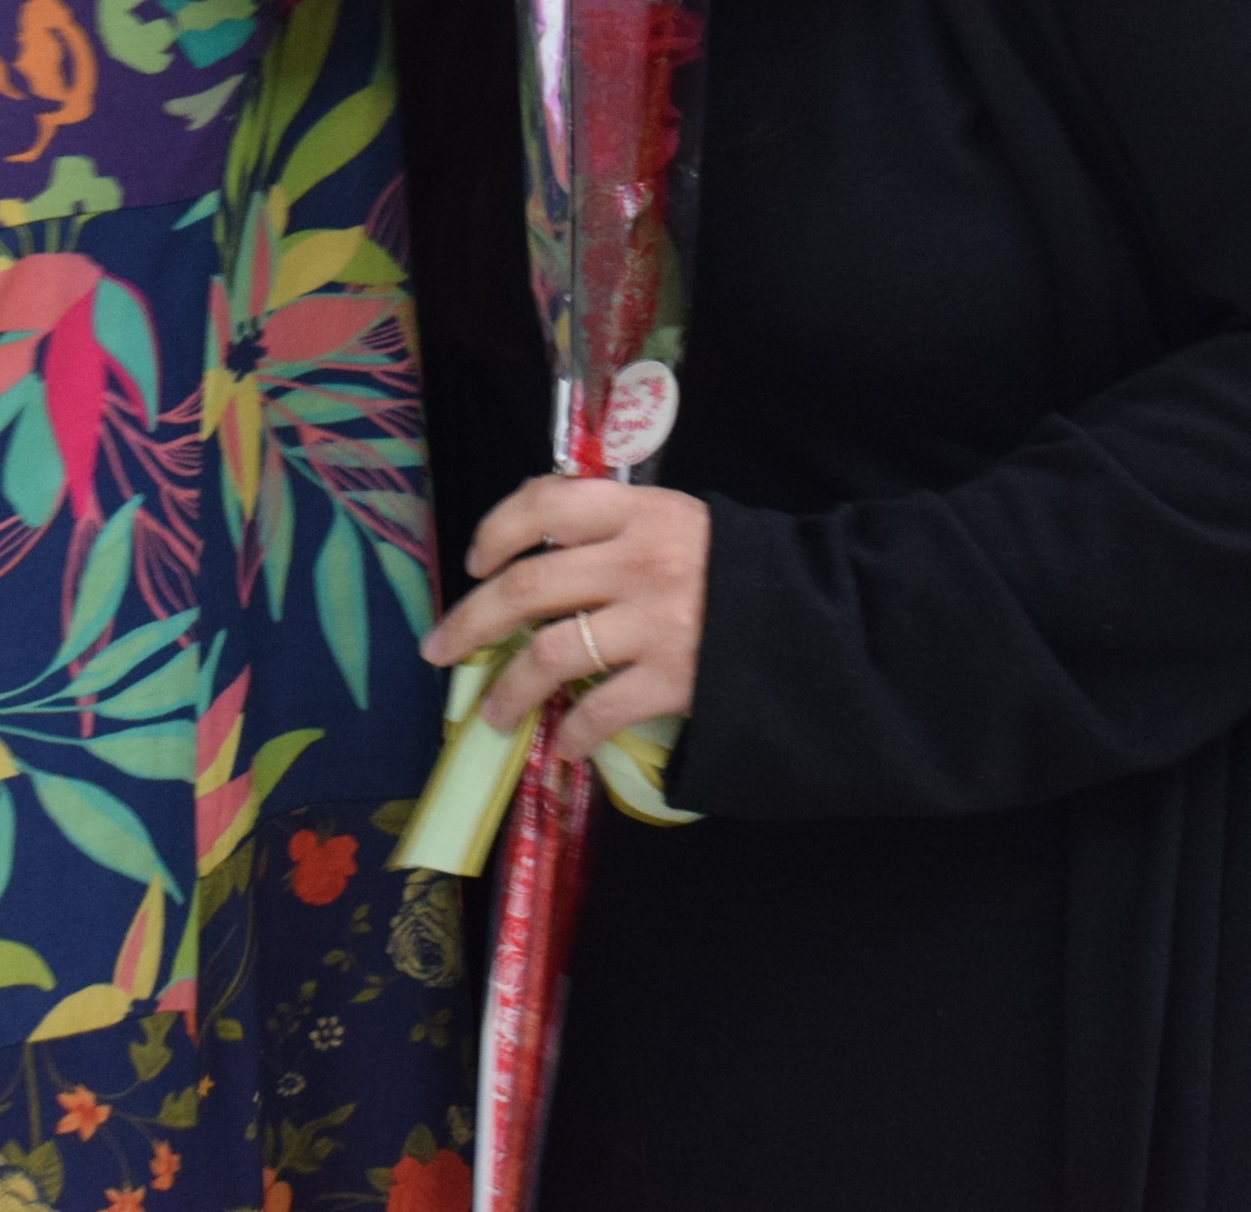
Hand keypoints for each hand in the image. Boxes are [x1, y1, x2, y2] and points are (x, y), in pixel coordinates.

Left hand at [418, 476, 707, 764]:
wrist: (810, 618)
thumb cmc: (730, 567)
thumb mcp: (674, 520)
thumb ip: (611, 524)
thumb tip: (531, 545)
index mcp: (635, 512)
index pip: (545, 504)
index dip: (496, 530)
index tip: (475, 562)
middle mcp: (636, 561)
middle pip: (527, 588)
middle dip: (471, 623)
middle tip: (439, 649)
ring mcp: (653, 622)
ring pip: (550, 655)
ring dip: (508, 690)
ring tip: (491, 714)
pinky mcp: (672, 678)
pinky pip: (599, 710)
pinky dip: (572, 734)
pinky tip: (563, 747)